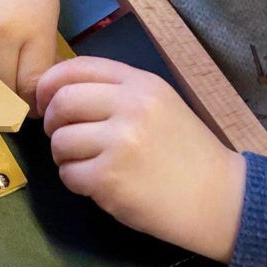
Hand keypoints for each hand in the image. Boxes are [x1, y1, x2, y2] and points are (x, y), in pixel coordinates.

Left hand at [36, 56, 246, 262]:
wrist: (219, 198)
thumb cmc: (185, 152)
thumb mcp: (158, 105)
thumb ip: (115, 92)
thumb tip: (59, 90)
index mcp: (141, 84)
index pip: (77, 67)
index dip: (50, 84)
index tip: (46, 101)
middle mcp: (130, 107)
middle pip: (62, 102)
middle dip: (52, 122)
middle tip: (63, 136)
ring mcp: (119, 143)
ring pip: (60, 140)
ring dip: (63, 155)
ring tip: (85, 163)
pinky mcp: (109, 178)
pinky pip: (68, 174)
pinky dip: (75, 180)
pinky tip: (97, 183)